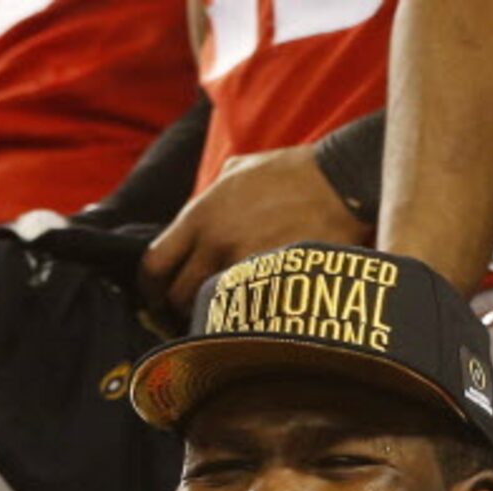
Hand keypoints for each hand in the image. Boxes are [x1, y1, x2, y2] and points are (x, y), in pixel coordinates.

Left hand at [140, 147, 370, 320]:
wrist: (341, 182)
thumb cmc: (291, 172)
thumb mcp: (237, 170)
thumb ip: (207, 197)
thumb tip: (192, 220)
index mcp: (201, 215)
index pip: (155, 264)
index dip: (151, 289)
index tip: (158, 300)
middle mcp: (216, 242)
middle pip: (178, 297)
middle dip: (180, 310)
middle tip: (191, 315)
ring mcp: (245, 265)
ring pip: (211, 311)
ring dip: (213, 317)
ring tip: (224, 316)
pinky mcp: (273, 283)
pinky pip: (245, 314)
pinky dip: (244, 318)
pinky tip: (253, 316)